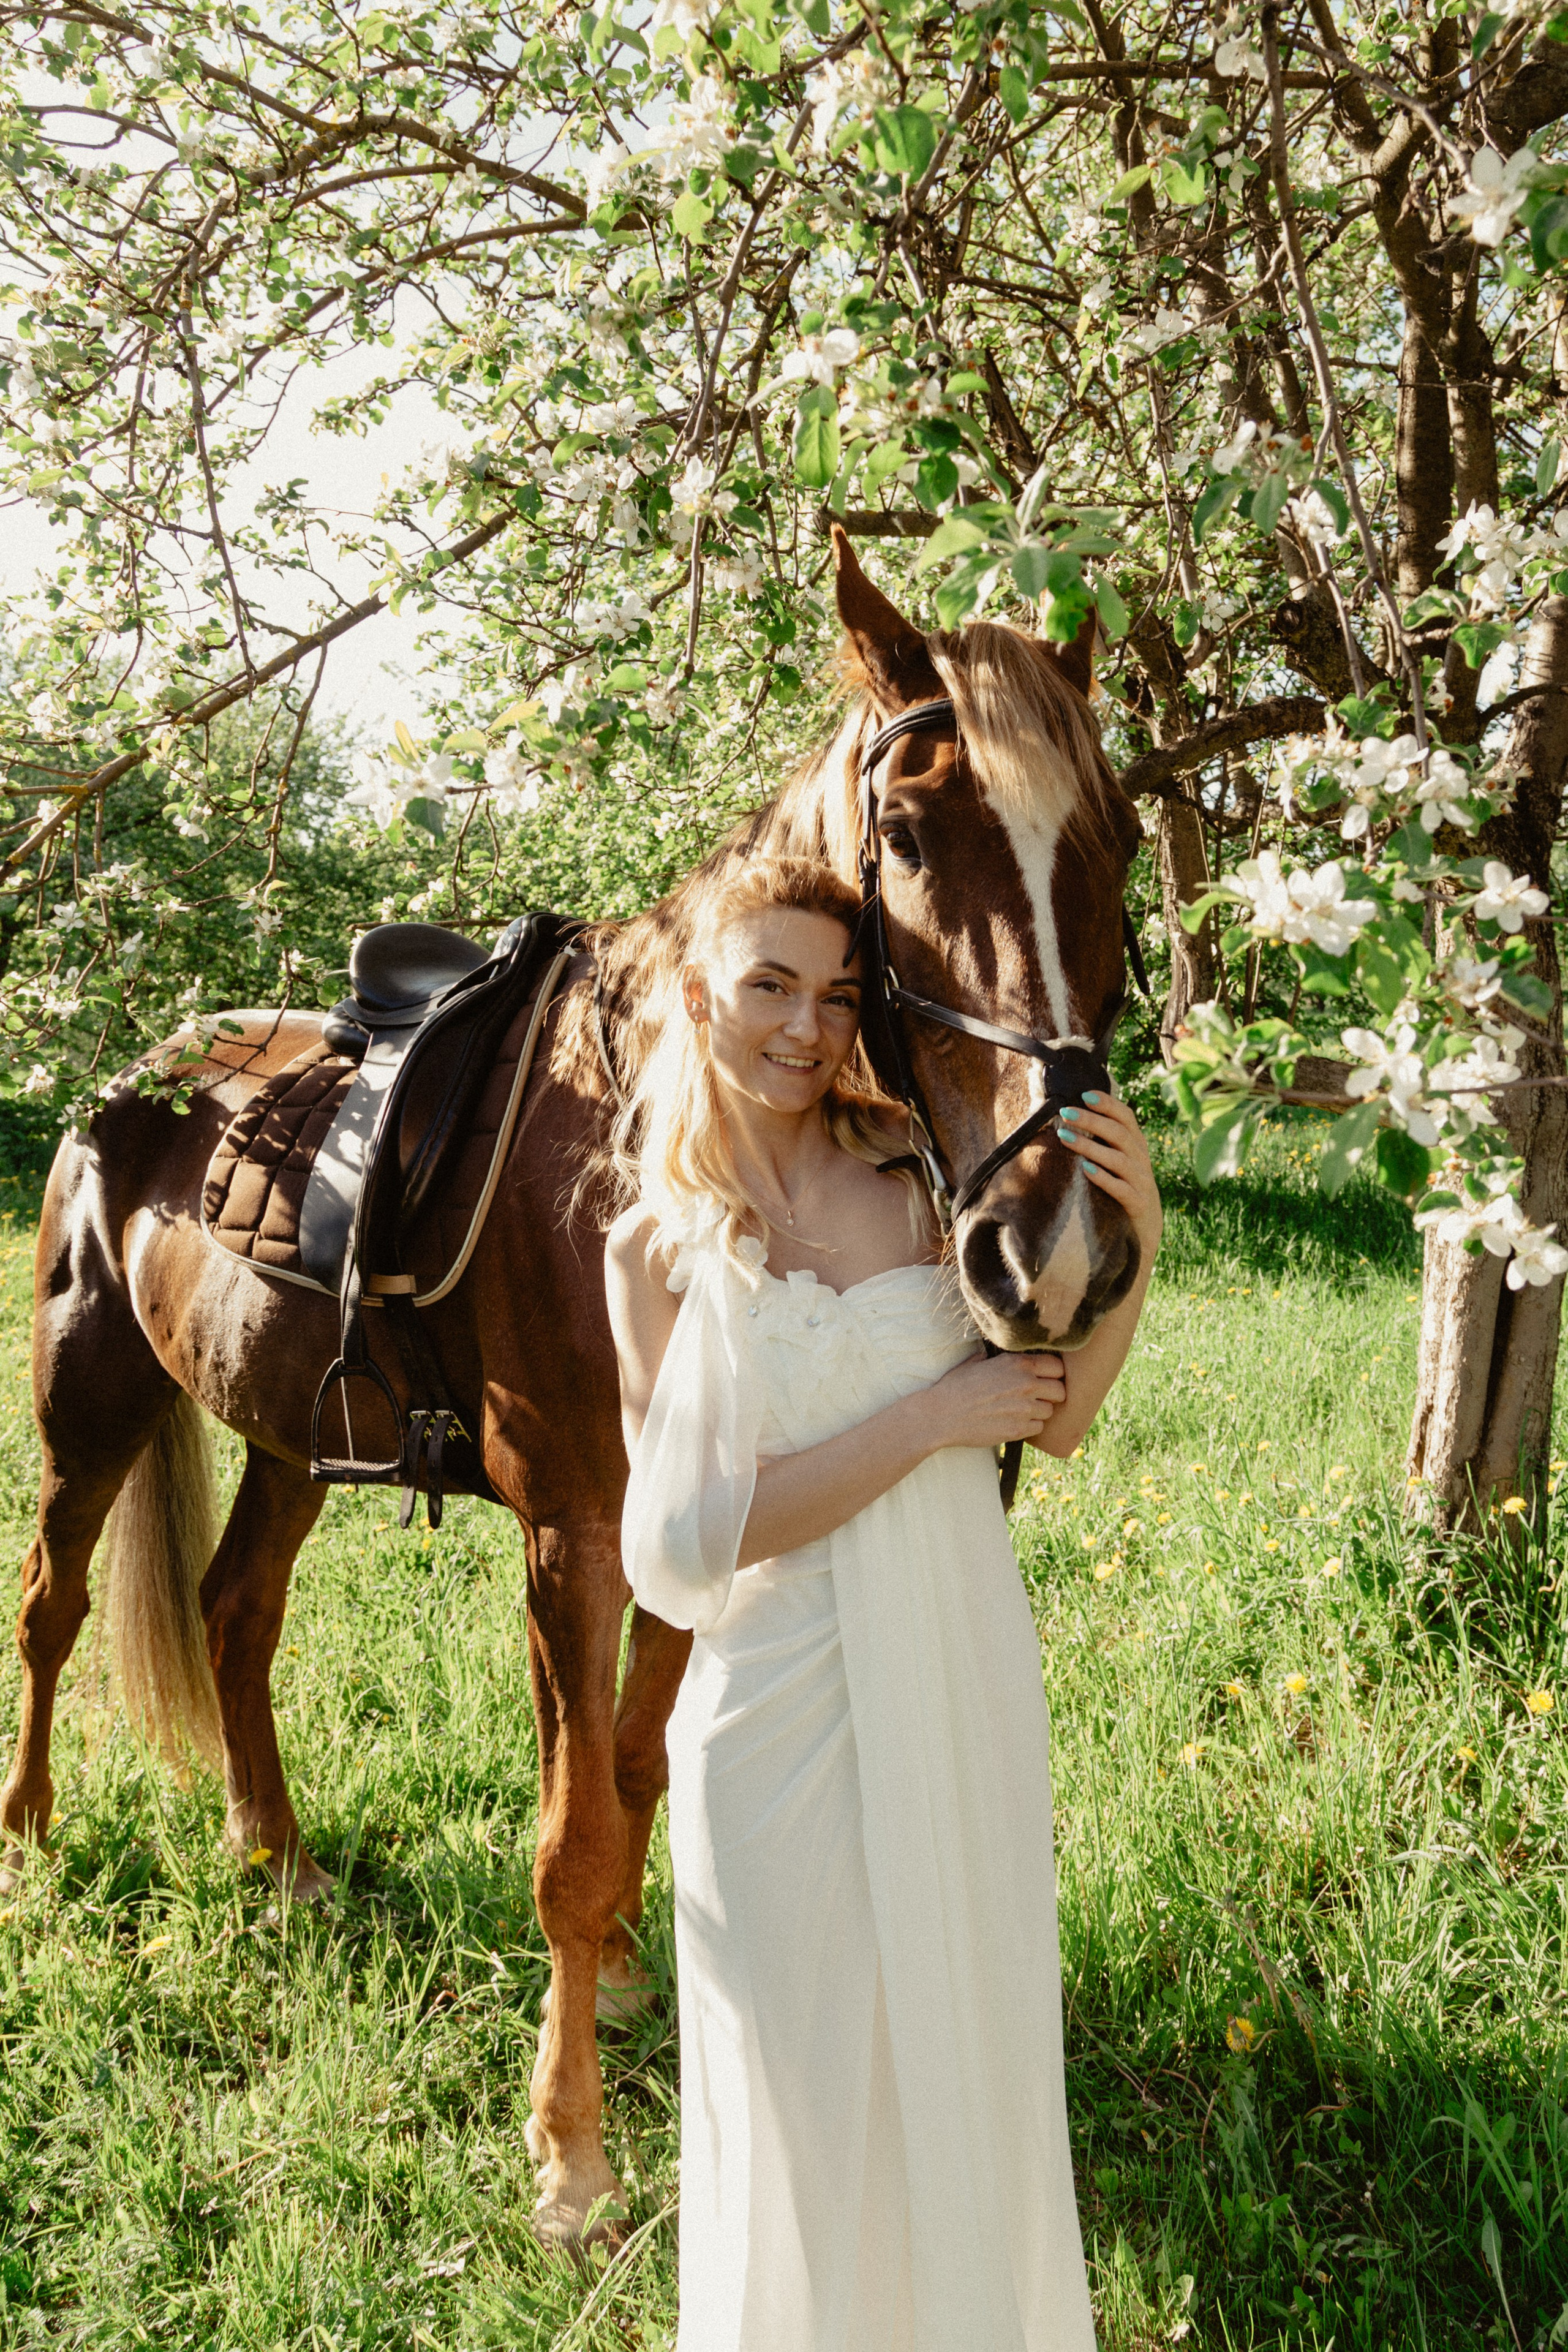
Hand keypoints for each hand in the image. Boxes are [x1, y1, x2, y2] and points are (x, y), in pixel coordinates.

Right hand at [920, 1348, 1066, 1450]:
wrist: (940, 1415)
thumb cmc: (955, 1387)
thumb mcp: (977, 1362)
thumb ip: (999, 1358)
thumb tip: (1004, 1351)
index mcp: (1017, 1363)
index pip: (1057, 1366)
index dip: (1053, 1373)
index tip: (1045, 1378)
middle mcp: (1025, 1384)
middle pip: (1060, 1390)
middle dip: (1051, 1394)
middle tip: (1037, 1397)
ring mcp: (1024, 1408)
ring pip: (1050, 1411)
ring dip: (1040, 1411)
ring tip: (1022, 1411)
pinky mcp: (1018, 1429)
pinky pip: (1039, 1428)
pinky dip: (1030, 1427)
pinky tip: (1015, 1422)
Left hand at [1057, 1091, 1161, 1253]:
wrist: (1144, 1231)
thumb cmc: (1122, 1188)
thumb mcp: (1117, 1161)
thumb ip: (1103, 1141)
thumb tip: (1071, 1117)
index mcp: (1136, 1145)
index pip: (1126, 1117)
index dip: (1108, 1104)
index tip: (1084, 1094)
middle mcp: (1141, 1159)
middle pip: (1119, 1134)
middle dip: (1092, 1121)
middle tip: (1065, 1113)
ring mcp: (1141, 1182)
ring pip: (1118, 1159)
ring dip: (1090, 1147)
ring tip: (1065, 1138)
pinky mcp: (1137, 1204)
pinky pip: (1121, 1189)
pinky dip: (1103, 1178)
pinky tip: (1085, 1170)